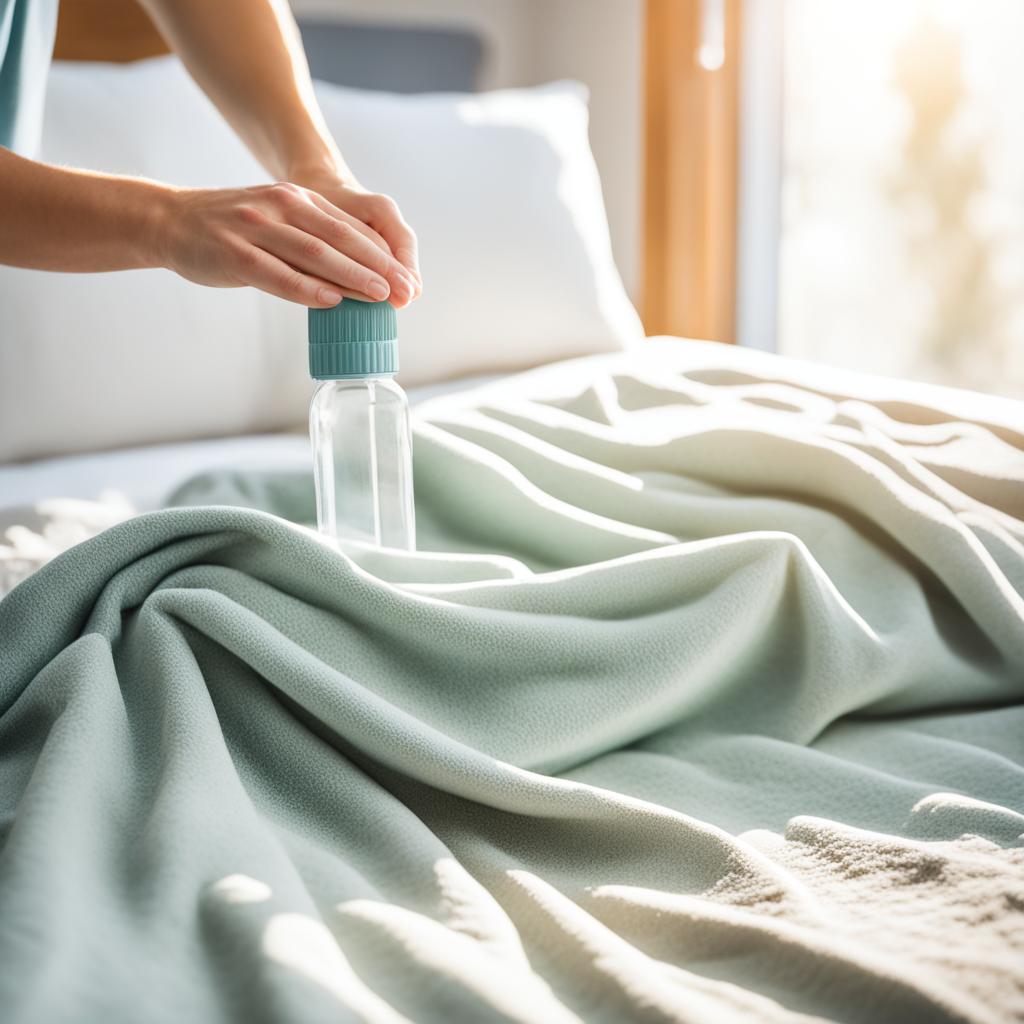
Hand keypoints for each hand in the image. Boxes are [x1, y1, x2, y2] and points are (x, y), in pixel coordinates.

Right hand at [159, 181, 419, 307]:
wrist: (170, 221)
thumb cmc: (231, 231)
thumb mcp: (276, 221)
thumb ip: (312, 239)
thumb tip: (358, 274)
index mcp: (296, 199)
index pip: (350, 228)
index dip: (383, 255)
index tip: (407, 279)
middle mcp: (281, 207)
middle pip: (341, 239)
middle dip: (378, 267)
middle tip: (404, 291)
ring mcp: (256, 229)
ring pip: (315, 255)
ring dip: (352, 277)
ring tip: (380, 296)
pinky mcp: (235, 254)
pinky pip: (278, 274)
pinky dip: (308, 288)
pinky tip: (332, 301)